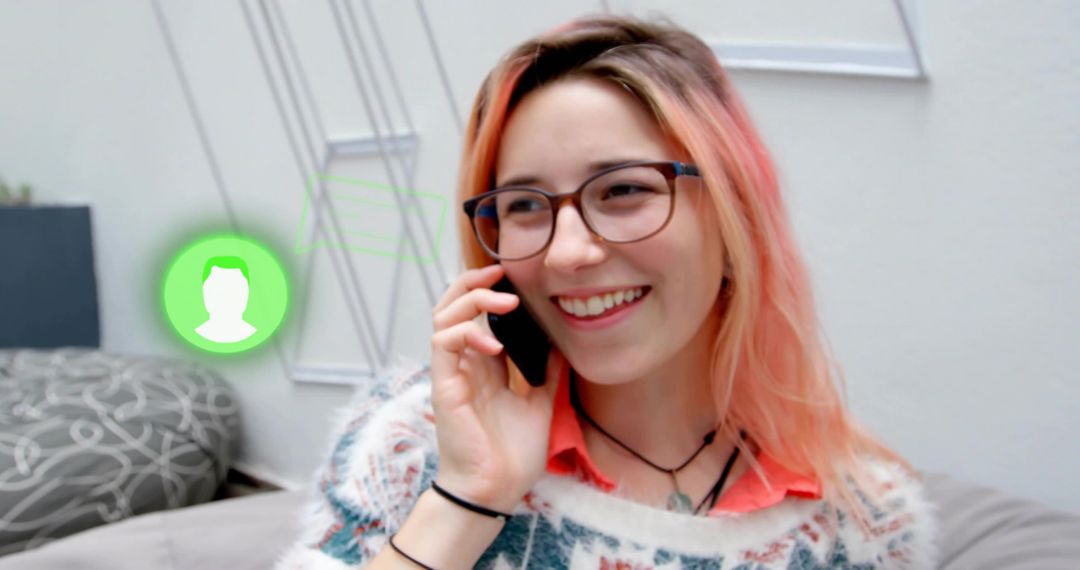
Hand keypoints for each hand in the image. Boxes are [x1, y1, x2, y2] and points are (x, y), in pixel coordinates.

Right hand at [429, 264, 562, 511]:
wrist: (497, 489)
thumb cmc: (513, 453)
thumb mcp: (541, 404)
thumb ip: (547, 373)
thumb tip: (563, 345)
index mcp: (484, 365)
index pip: (476, 314)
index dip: (488, 290)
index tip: (512, 278)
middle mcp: (464, 363)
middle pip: (452, 305)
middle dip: (472, 282)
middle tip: (499, 272)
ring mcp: (452, 372)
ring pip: (443, 316)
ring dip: (472, 300)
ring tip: (504, 304)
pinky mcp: (445, 385)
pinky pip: (444, 343)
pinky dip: (468, 334)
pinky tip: (495, 347)